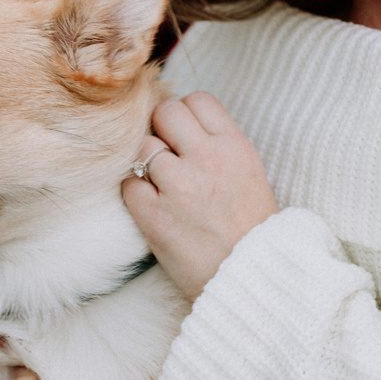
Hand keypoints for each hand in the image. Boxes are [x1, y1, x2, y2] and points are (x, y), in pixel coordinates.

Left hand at [122, 93, 279, 300]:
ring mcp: (178, 187)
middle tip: (167, 154)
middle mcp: (207, 159)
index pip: (198, 100)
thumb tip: (182, 123)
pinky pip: (128, 183)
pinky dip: (135, 192)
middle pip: (166, 112)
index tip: (185, 134)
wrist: (252, 279)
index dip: (186, 114)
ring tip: (160, 184)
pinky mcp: (155, 216)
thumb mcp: (250, 174)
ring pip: (143, 147)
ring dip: (146, 163)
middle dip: (162, 129)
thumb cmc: (250, 229)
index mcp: (235, 146)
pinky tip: (151, 205)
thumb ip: (219, 145)